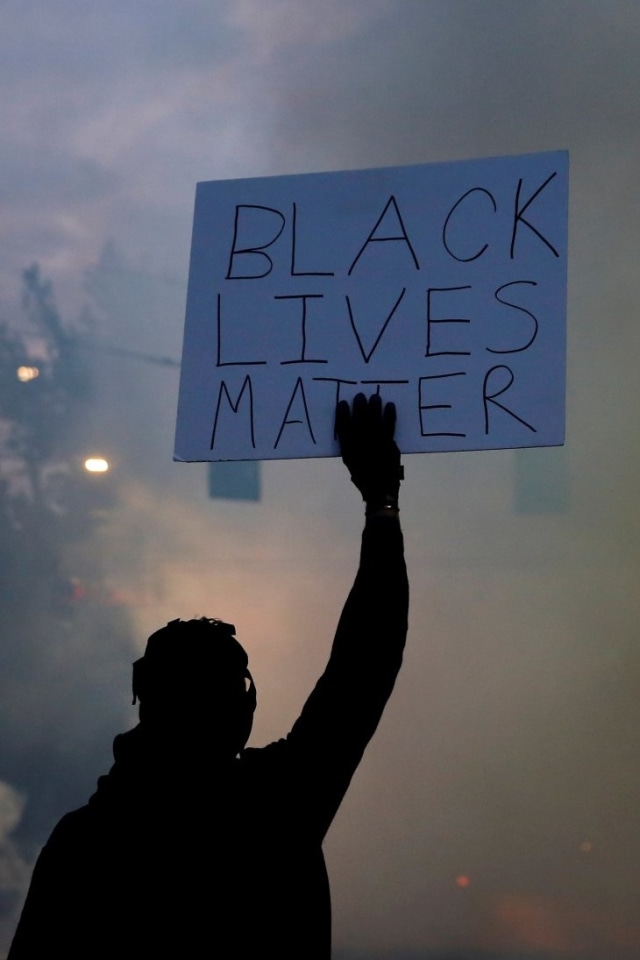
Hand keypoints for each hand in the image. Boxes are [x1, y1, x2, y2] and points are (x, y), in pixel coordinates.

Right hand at [335, 393, 402, 509]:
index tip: (343, 403)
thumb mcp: (350, 462)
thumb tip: (351, 428)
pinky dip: (390, 415)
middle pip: (359, 420)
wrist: (380, 490)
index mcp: (348, 449)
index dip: (342, 414)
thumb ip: (349, 446)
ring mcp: (375, 443)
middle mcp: (360, 444)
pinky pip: (389, 426)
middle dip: (359, 406)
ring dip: (374, 406)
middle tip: (360, 395)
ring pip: (374, 420)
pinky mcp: (389, 444)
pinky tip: (389, 406)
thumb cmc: (363, 476)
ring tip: (375, 396)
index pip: (343, 427)